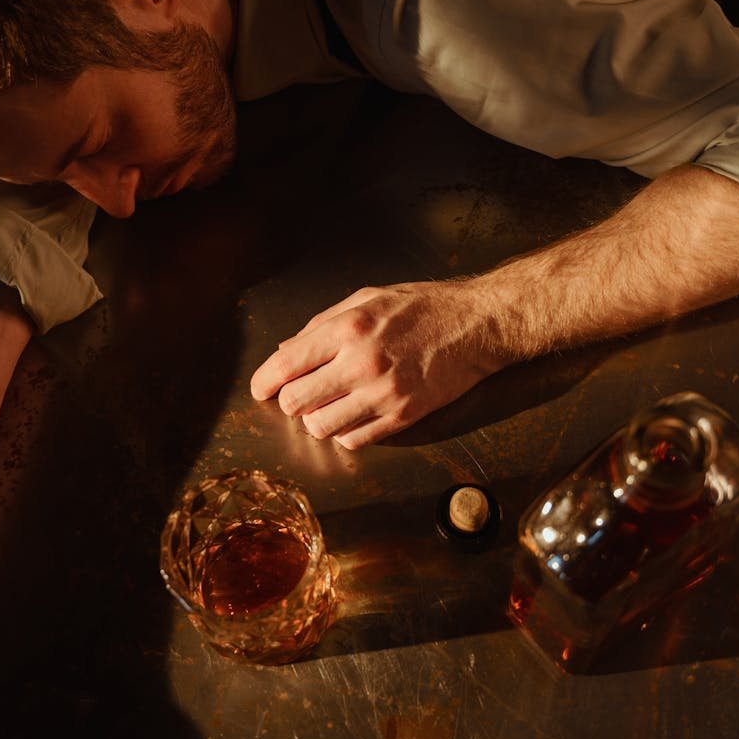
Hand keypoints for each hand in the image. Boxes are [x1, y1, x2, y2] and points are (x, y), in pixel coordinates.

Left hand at [250, 277, 507, 448]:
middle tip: (300, 394)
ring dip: (317, 419)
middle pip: (296, 403)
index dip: (264, 382)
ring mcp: (383, 394)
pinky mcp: (403, 417)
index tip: (261, 388)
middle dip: (290, 401)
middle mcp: (361, 363)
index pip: (286, 365)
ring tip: (329, 405)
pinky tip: (354, 415)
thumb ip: (323, 324)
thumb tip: (287, 349)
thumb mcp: (367, 298)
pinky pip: (355, 441)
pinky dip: (346, 432)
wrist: (477, 325)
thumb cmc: (424, 307)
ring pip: (321, 428)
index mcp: (347, 328)